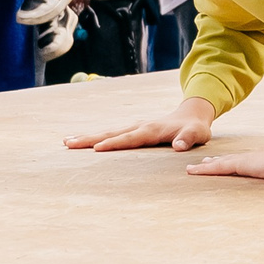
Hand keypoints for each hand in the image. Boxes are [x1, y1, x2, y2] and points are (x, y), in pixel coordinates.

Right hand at [66, 97, 215, 153]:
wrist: (192, 115)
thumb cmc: (195, 129)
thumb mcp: (196, 134)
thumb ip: (188, 139)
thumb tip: (178, 146)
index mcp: (151, 130)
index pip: (129, 138)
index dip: (114, 143)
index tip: (97, 149)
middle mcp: (139, 126)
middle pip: (110, 133)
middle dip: (90, 139)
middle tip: (68, 143)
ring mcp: (134, 127)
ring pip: (107, 132)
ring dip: (88, 137)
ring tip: (67, 142)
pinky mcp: (133, 130)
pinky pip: (111, 134)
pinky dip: (96, 138)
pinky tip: (84, 142)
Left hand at [186, 131, 263, 180]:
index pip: (258, 160)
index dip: (247, 162)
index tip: (240, 162)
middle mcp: (260, 159)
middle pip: (235, 161)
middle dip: (222, 163)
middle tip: (208, 163)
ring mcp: (250, 161)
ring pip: (223, 164)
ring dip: (208, 167)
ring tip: (193, 169)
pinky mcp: (243, 164)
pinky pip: (219, 167)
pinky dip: (204, 170)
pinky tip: (191, 171)